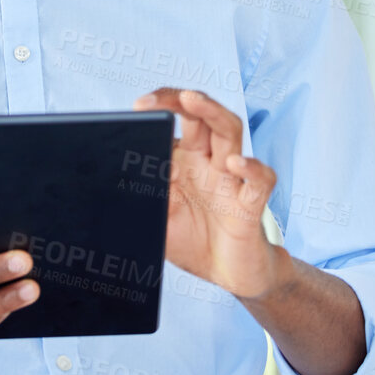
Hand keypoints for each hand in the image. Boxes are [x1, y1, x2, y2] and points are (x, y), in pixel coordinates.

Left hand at [133, 87, 291, 301]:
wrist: (229, 275)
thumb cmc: (194, 240)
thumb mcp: (157, 218)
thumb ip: (141, 197)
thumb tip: (115, 178)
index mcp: (187, 160)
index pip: (179, 118)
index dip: (162, 106)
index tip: (137, 107)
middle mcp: (210, 162)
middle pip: (203, 115)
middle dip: (181, 100)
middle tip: (153, 102)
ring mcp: (232, 180)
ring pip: (230, 132)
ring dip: (212, 112)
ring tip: (193, 101)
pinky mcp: (250, 205)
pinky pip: (259, 180)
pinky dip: (251, 168)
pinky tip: (235, 163)